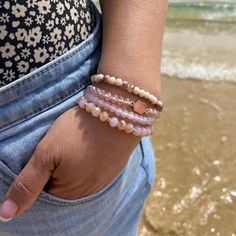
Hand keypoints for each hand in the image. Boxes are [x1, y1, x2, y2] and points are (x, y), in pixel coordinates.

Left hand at [0, 105, 139, 220]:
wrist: (116, 113)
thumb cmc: (78, 132)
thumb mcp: (46, 154)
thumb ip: (27, 184)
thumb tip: (6, 214)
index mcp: (68, 192)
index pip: (45, 192)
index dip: (42, 172)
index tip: (47, 154)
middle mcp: (87, 192)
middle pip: (63, 185)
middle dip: (58, 169)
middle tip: (62, 147)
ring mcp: (102, 180)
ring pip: (79, 177)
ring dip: (74, 165)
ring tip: (76, 146)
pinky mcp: (113, 168)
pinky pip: (94, 170)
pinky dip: (89, 161)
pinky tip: (89, 147)